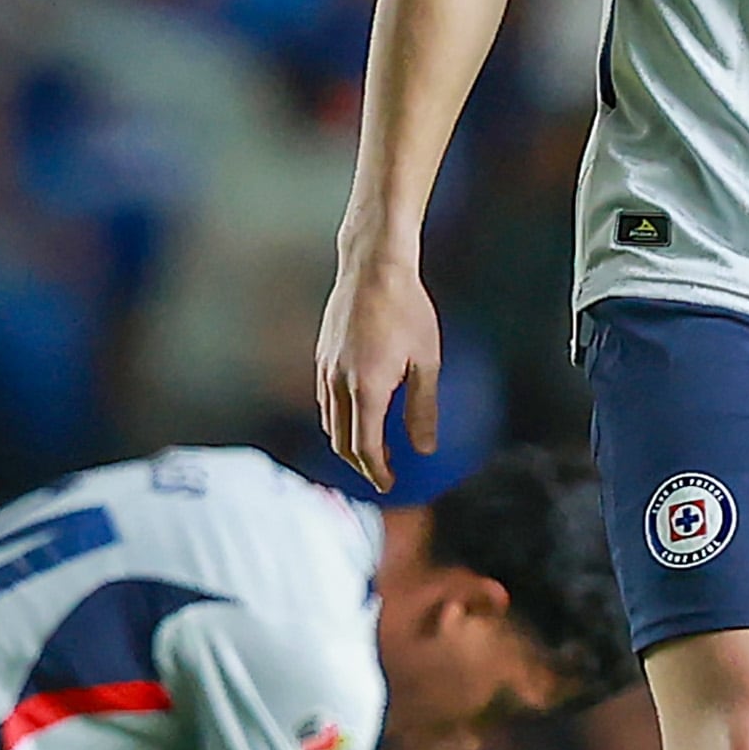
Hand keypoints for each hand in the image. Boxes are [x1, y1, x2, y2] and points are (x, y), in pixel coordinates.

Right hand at [315, 254, 441, 485]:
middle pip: (342, 441)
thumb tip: (425, 448)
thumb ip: (423, 408)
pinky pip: (325, 400)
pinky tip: (357, 413)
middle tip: (381, 472)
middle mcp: (339, 383)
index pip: (364, 447)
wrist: (374, 267)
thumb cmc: (406, 309)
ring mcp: (326, 368)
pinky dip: (338, 418)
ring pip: (330, 422)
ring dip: (348, 442)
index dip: (376, 471)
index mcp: (367, 388)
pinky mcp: (322, 354)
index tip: (389, 483)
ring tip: (372, 447)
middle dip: (360, 464)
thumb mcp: (427, 360)